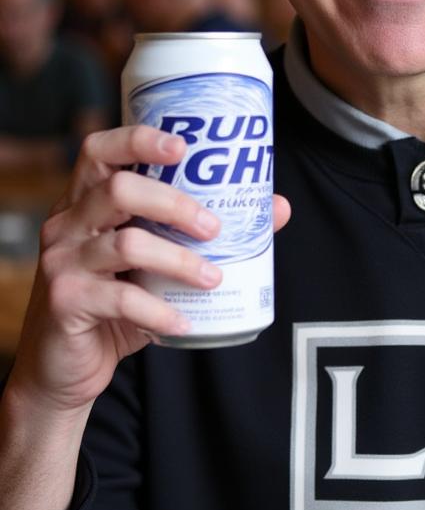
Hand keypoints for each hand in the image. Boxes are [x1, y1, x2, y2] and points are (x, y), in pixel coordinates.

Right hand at [8, 125, 290, 419]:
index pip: (99, 151)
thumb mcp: (154, 266)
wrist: (63, 369)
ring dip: (179, 260)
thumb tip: (277, 207)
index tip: (183, 147)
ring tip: (213, 278)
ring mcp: (62, 261)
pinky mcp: (66, 300)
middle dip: (174, 203)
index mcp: (84, 202)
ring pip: (126, 243)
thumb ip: (199, 237)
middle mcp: (67, 223)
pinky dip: (160, 311)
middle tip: (213, 227)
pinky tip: (186, 321)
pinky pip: (121, 299)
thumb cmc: (112, 306)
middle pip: (117, 189)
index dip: (138, 140)